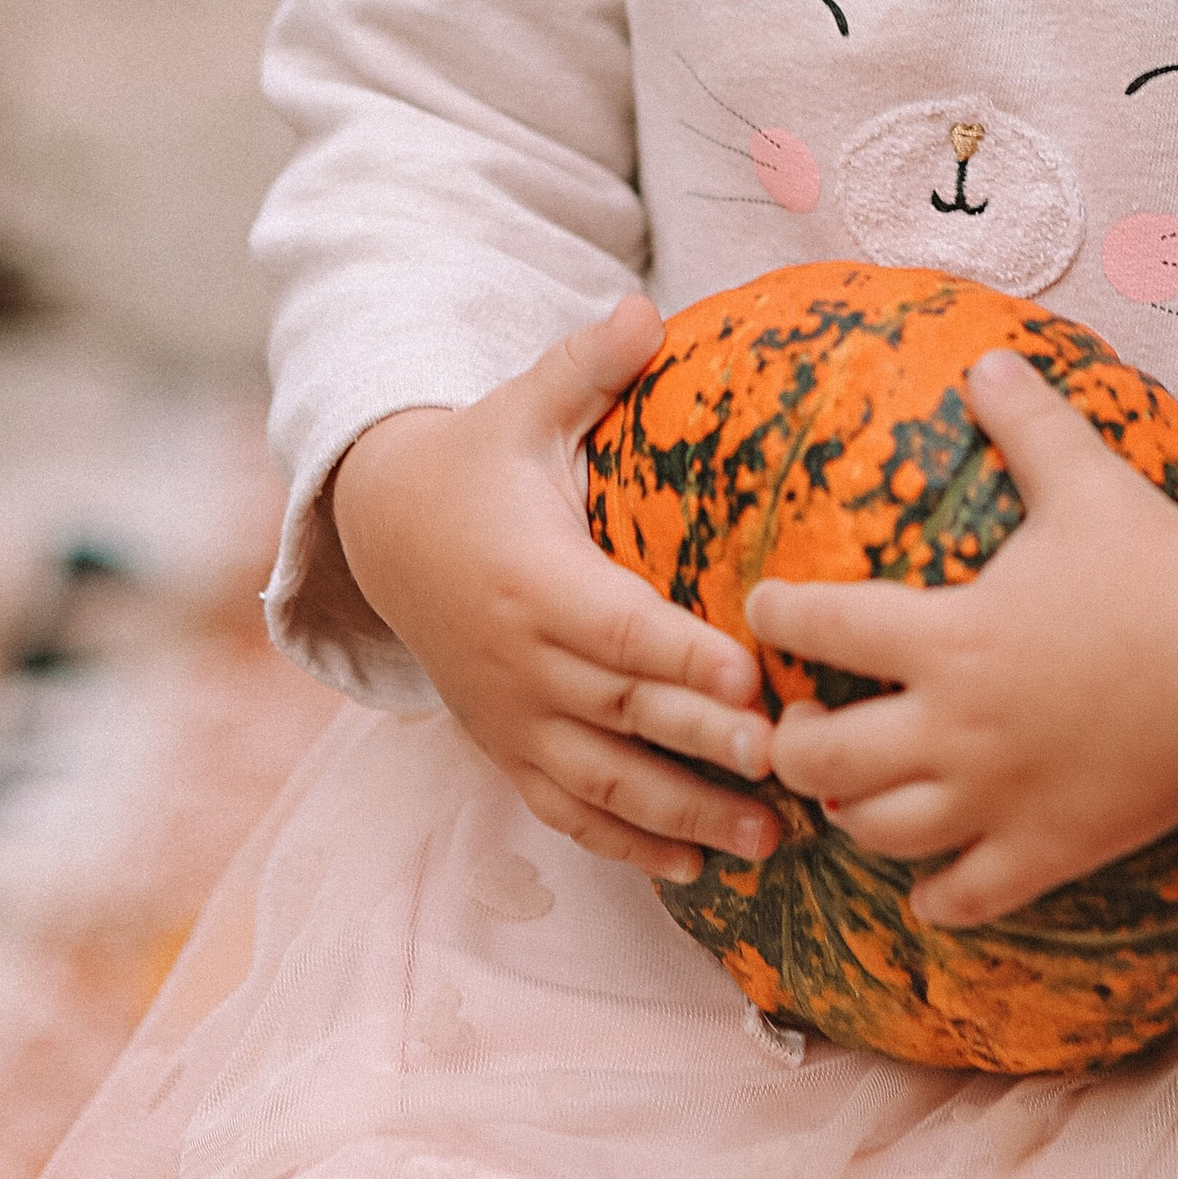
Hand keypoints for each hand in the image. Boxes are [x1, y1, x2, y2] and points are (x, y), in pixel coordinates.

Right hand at [330, 296, 782, 886]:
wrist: (386, 533)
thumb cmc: (479, 461)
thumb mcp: (523, 405)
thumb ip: (587, 367)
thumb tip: (644, 307)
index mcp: (532, 578)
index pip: (617, 627)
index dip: (682, 658)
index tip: (751, 678)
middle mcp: (520, 661)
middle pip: (624, 715)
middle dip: (706, 748)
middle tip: (792, 769)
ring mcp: (512, 717)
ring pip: (603, 782)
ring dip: (684, 816)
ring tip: (768, 839)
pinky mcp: (507, 751)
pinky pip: (568, 812)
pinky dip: (628, 845)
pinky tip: (695, 871)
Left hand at [746, 347, 1177, 927]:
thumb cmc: (1165, 567)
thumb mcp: (1089, 480)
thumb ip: (1028, 420)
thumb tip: (988, 357)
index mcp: (952, 635)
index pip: (822, 628)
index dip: (778, 615)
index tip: (765, 607)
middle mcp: (959, 728)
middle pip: (821, 759)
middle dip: (788, 740)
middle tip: (794, 717)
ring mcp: (1000, 801)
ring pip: (876, 833)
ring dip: (848, 812)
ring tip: (846, 787)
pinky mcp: (1047, 852)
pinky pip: (959, 898)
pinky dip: (931, 891)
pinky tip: (927, 872)